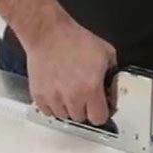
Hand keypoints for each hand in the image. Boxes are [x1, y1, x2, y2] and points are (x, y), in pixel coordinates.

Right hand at [23, 9, 115, 124]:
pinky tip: (57, 92)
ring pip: (64, 116)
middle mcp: (72, 97)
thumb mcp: (106, 53)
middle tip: (84, 95)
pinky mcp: (39, 95)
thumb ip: (112, 73)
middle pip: (81, 118)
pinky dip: (53, 106)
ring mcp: (53, 98)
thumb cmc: (75, 40)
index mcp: (91, 88)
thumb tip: (112, 87)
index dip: (101, 112)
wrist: (48, 34)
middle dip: (85, 109)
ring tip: (69, 91)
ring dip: (68, 108)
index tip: (100, 107)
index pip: (99, 118)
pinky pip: (48, 111)